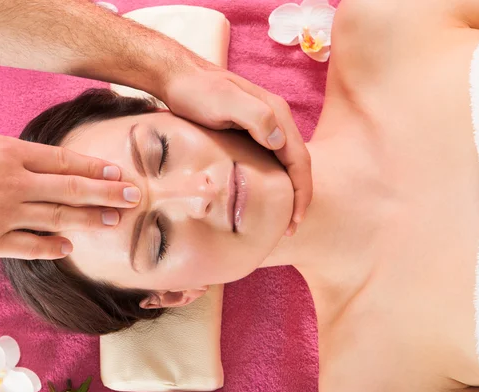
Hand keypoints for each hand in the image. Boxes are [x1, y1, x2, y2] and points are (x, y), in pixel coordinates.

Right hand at [0, 121, 140, 259]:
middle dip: (106, 192)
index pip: (63, 160)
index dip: (94, 166)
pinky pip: (30, 246)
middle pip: (71, 189)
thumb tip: (21, 153)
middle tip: (133, 196)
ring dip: (89, 220)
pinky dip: (52, 247)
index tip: (118, 171)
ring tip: (114, 222)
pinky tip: (71, 248)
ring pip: (57, 218)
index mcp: (8, 154)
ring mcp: (3, 215)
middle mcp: (13, 184)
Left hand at [161, 62, 311, 234]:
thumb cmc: (197, 91)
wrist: (177, 77)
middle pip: (298, 163)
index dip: (301, 192)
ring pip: (286, 162)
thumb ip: (256, 117)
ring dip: (289, 190)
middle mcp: (276, 119)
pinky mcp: (249, 129)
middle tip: (290, 228)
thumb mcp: (224, 101)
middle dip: (299, 196)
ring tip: (283, 217)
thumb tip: (280, 142)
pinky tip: (267, 194)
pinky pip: (271, 158)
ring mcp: (263, 124)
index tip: (295, 220)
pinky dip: (275, 180)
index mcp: (276, 114)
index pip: (300, 159)